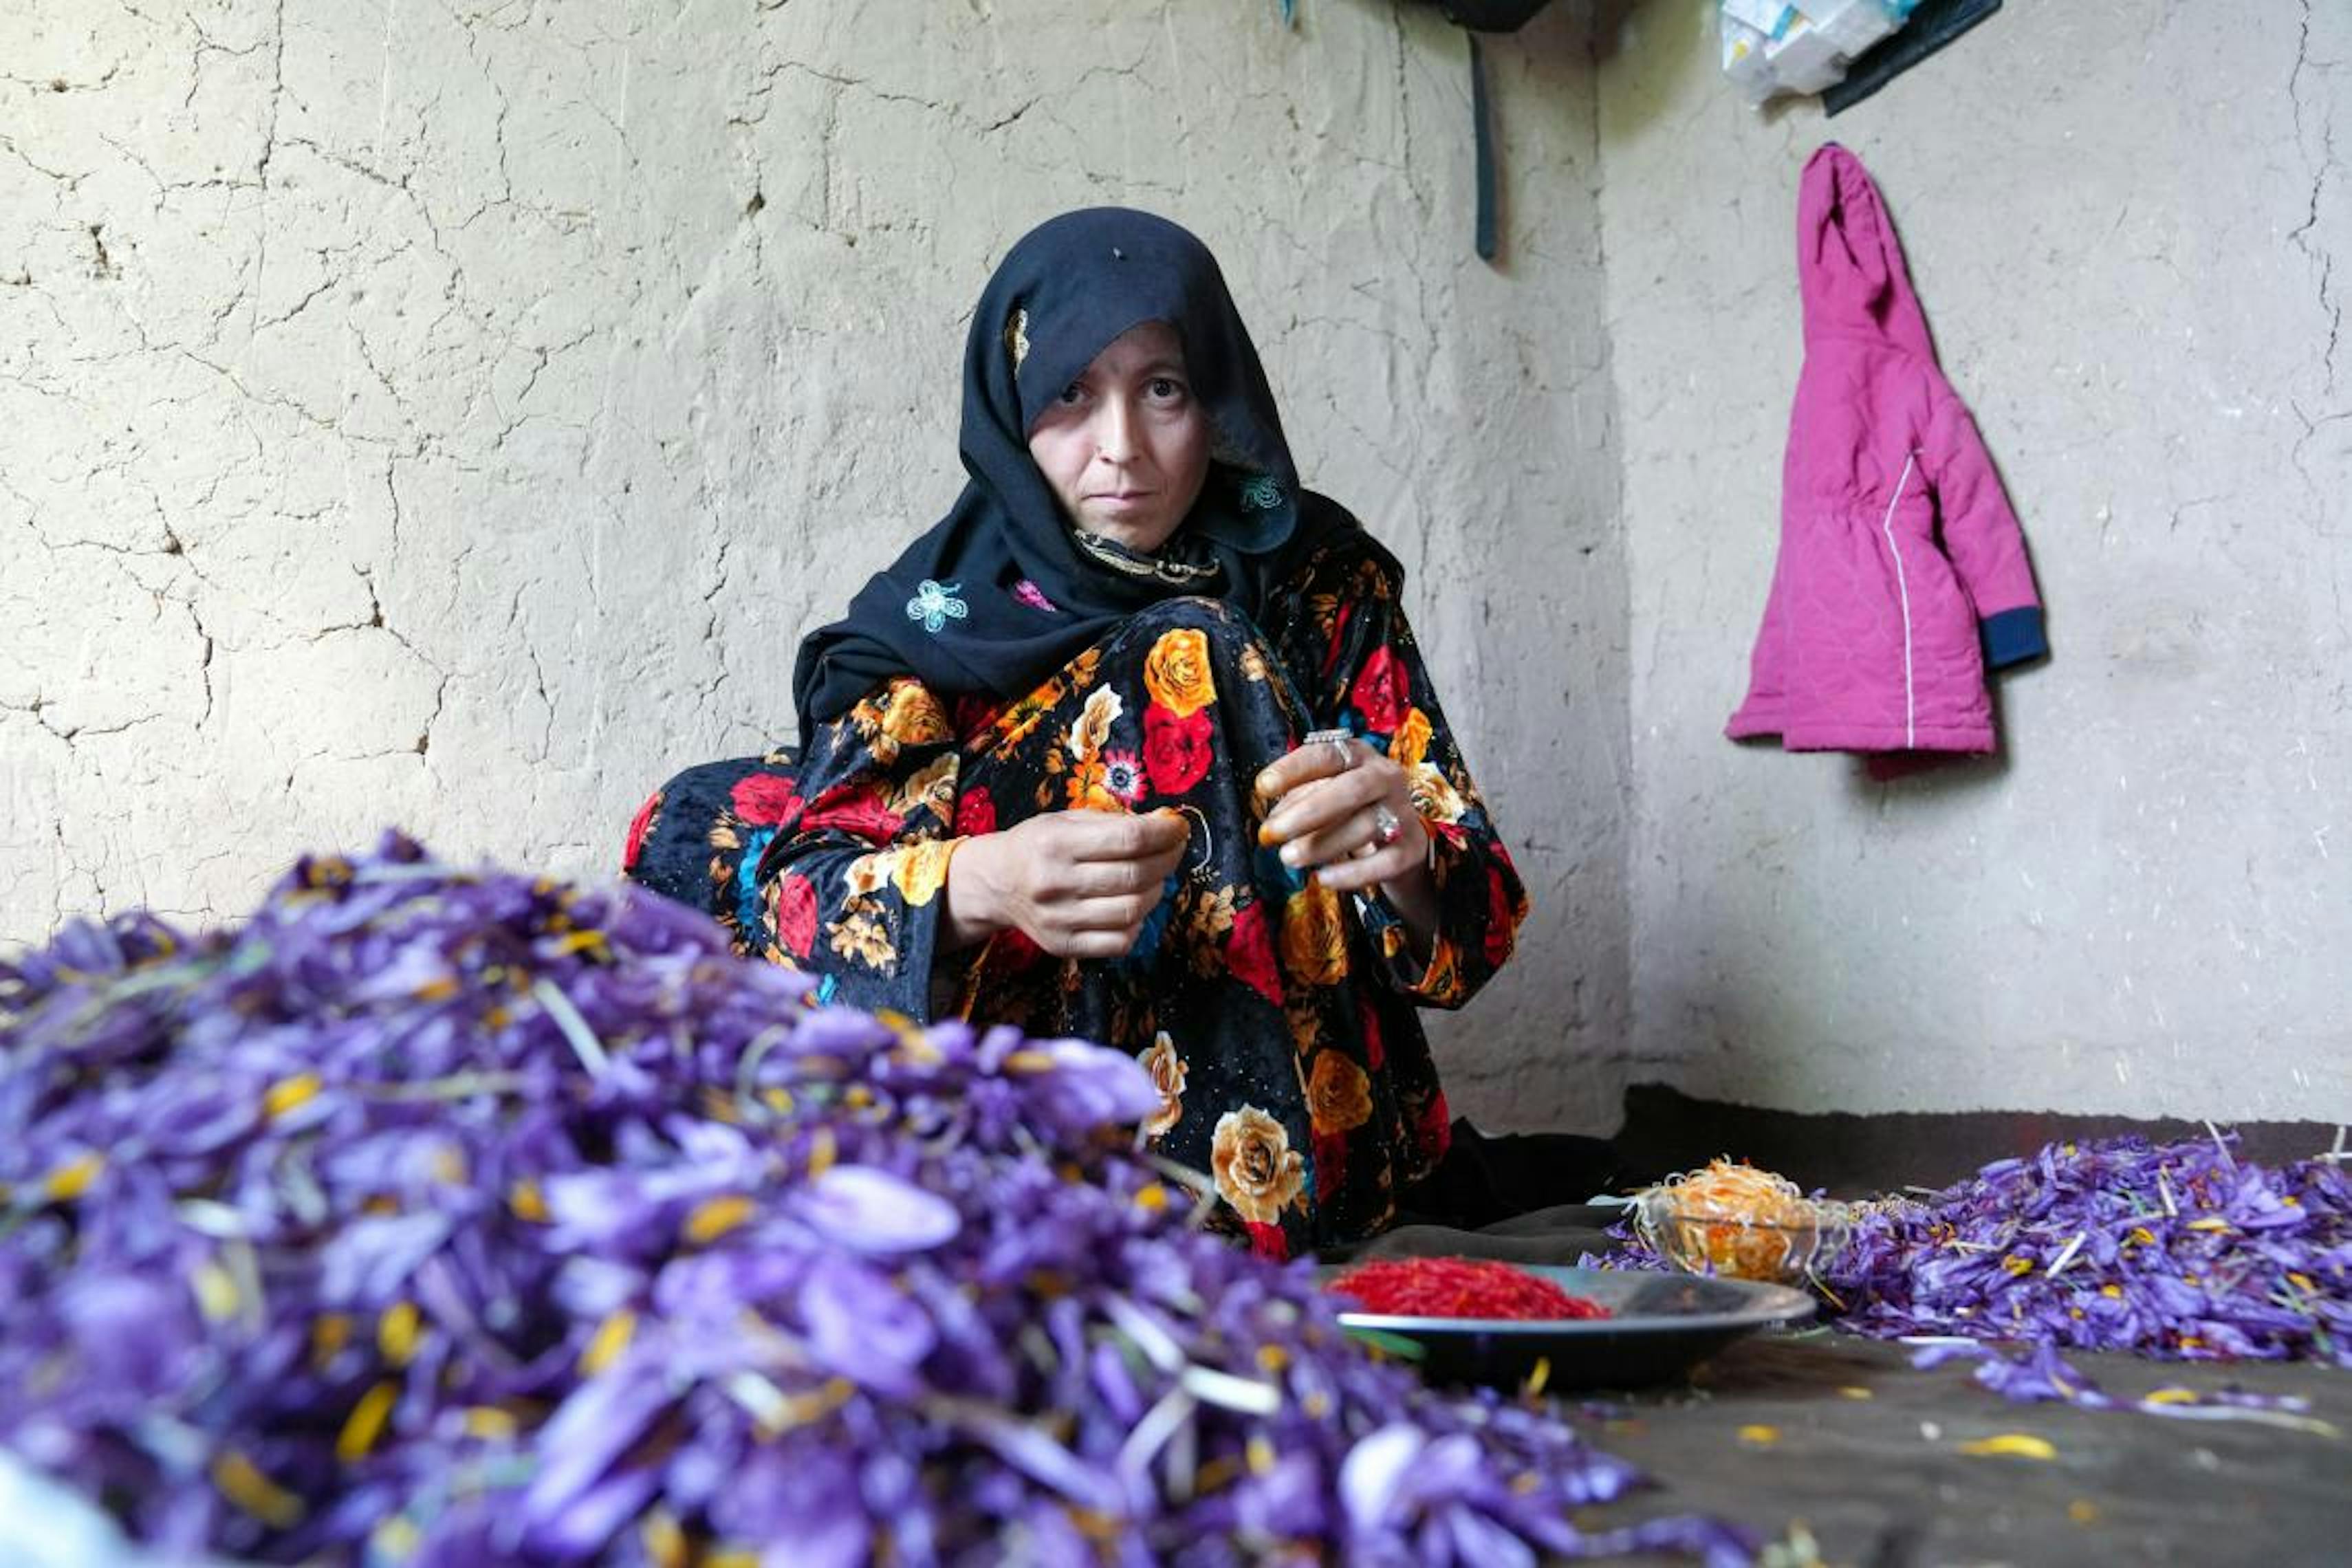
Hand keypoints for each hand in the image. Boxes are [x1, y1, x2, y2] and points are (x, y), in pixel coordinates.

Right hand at [947, 808, 1188, 957]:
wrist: (996, 884)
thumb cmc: (1038, 845)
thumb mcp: (1068, 820)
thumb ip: (1116, 821)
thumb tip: (1167, 823)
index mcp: (1056, 842)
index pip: (1129, 838)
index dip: (1164, 833)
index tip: (1178, 828)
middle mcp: (1056, 882)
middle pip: (1135, 875)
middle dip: (1167, 860)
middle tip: (1173, 850)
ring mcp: (1059, 919)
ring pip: (1132, 910)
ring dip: (1156, 891)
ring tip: (1153, 878)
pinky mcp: (1063, 946)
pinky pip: (1119, 942)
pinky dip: (1137, 924)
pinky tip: (1133, 907)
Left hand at [1254, 734, 1427, 894]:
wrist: (1401, 838)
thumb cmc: (1351, 809)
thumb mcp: (1325, 793)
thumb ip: (1299, 800)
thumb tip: (1273, 822)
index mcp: (1359, 756)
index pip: (1327, 755)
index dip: (1293, 769)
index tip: (1262, 787)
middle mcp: (1385, 778)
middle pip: (1351, 790)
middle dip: (1307, 813)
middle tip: (1271, 833)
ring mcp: (1403, 812)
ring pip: (1366, 826)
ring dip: (1322, 844)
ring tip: (1288, 858)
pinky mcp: (1411, 848)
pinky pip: (1384, 863)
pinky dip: (1352, 873)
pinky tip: (1323, 878)